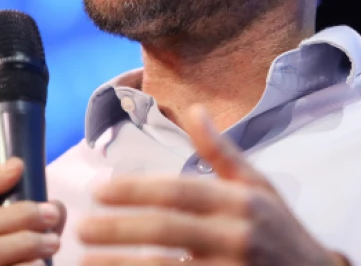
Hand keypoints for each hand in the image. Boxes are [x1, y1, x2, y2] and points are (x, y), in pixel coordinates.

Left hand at [78, 106, 349, 265]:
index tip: (98, 191)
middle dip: (119, 228)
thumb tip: (193, 109)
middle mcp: (238, 237)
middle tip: (80, 228)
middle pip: (168, 230)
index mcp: (242, 203)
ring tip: (86, 261)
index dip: (136, 190)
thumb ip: (221, 153)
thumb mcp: (259, 188)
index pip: (180, 192)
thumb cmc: (281, 232)